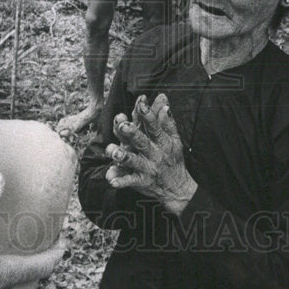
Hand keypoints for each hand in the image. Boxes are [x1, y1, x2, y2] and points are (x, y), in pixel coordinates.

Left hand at [105, 94, 196, 215]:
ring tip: (112, 151)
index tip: (141, 103)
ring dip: (123, 156)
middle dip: (132, 133)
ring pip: (133, 161)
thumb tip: (163, 100)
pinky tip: (111, 179)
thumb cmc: (173, 158)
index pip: (154, 126)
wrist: (177, 188)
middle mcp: (153, 153)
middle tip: (123, 125)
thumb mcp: (174, 139)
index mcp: (161, 141)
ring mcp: (147, 168)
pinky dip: (121, 181)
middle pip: (142, 142)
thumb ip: (166, 120)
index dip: (148, 114)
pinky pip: (129, 181)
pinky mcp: (141, 181)